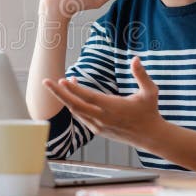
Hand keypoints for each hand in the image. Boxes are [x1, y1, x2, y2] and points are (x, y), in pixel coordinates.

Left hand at [42, 56, 162, 147]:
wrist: (150, 136)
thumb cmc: (150, 111)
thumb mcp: (150, 92)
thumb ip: (141, 75)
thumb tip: (136, 59)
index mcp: (113, 108)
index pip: (88, 98)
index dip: (74, 90)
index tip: (63, 80)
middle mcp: (103, 118)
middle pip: (75, 105)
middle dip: (58, 93)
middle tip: (45, 82)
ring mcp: (98, 126)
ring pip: (76, 111)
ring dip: (67, 97)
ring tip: (62, 83)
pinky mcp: (98, 130)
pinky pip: (81, 116)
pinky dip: (74, 105)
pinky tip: (73, 94)